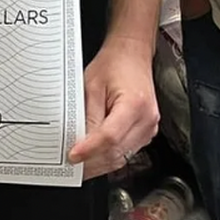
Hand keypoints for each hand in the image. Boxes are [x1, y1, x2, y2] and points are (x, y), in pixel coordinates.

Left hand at [67, 34, 159, 178]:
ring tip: (80, 164)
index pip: (109, 137)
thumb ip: (87, 115)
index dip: (89, 150)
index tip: (73, 156)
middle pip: (116, 152)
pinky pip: (127, 152)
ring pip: (122, 157)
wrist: (132, 54)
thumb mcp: (92, 85)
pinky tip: (95, 156)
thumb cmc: (114, 64)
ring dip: (100, 163)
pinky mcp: (146, 132)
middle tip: (71, 166)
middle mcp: (147, 119)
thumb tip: (78, 141)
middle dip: (91, 162)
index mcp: (135, 104)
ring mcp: (149, 127)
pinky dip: (110, 156)